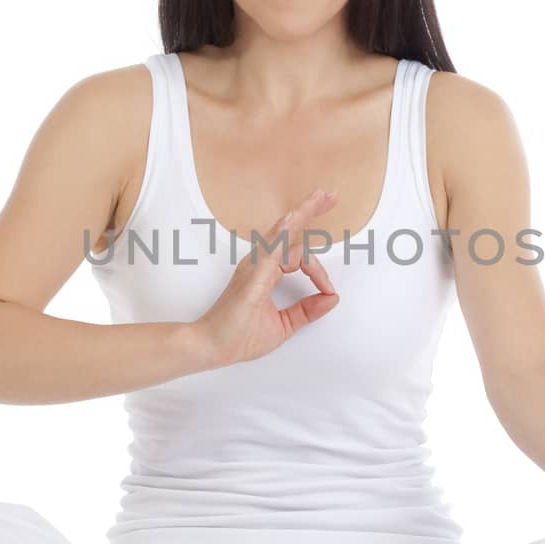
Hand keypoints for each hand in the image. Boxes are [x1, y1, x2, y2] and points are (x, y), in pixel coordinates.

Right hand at [190, 187, 341, 367]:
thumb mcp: (284, 325)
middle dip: (311, 211)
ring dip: (303, 212)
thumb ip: (307, 311)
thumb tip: (332, 298)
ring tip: (321, 196)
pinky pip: (271, 248)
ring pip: (282, 232)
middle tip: (331, 195)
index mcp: (266, 272)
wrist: (212, 348)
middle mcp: (259, 264)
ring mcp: (255, 266)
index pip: (298, 257)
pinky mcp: (253, 275)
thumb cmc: (237, 336)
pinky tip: (295, 217)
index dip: (318, 271)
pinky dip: (283, 231)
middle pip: (289, 231)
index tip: (328, 290)